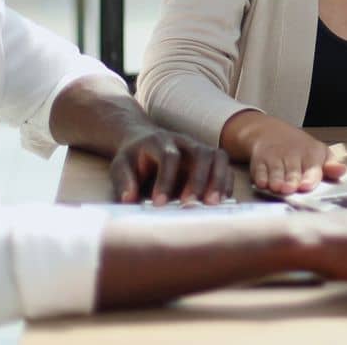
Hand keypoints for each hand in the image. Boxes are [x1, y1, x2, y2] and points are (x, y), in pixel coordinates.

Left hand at [109, 127, 231, 205]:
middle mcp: (184, 142)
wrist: (145, 142)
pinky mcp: (210, 159)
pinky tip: (220, 202)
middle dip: (198, 181)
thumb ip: (124, 181)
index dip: (165, 180)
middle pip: (200, 154)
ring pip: (218, 157)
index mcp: (160, 141)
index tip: (158, 204)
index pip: (169, 157)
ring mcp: (200, 148)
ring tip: (213, 205)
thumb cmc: (134, 159)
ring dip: (218, 181)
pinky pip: (225, 168)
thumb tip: (129, 199)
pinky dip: (225, 184)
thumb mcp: (121, 166)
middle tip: (190, 205)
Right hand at [223, 112, 346, 193]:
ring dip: (276, 179)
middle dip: (291, 180)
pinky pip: (258, 169)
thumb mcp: (319, 153)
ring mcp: (275, 157)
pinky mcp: (259, 161)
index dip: (309, 177)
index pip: (312, 167)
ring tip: (277, 187)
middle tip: (290, 189)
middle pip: (292, 171)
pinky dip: (259, 176)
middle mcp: (292, 155)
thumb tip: (342, 171)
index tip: (306, 186)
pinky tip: (262, 183)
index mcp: (311, 154)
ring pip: (276, 171)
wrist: (271, 133)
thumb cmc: (300, 149)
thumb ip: (330, 165)